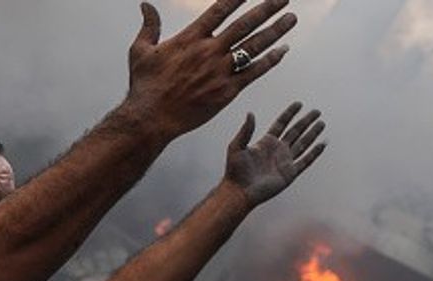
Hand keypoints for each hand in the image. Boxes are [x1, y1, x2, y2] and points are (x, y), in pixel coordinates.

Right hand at [120, 0, 297, 137]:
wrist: (152, 117)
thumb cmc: (145, 86)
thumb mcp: (140, 50)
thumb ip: (149, 26)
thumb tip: (145, 5)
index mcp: (190, 38)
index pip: (219, 11)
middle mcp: (209, 51)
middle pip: (245, 25)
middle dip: (267, 9)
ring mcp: (220, 70)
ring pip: (254, 46)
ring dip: (275, 31)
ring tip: (291, 19)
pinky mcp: (227, 90)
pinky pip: (254, 72)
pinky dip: (270, 60)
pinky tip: (283, 51)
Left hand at [223, 102, 326, 205]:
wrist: (240, 191)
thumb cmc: (235, 171)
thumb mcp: (237, 146)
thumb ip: (246, 130)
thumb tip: (250, 113)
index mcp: (266, 142)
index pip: (281, 123)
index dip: (290, 113)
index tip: (299, 104)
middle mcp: (277, 150)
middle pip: (296, 131)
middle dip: (306, 121)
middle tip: (316, 112)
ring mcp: (285, 161)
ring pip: (303, 144)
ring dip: (312, 134)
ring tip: (322, 123)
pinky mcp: (290, 173)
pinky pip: (305, 161)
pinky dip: (314, 153)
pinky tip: (322, 144)